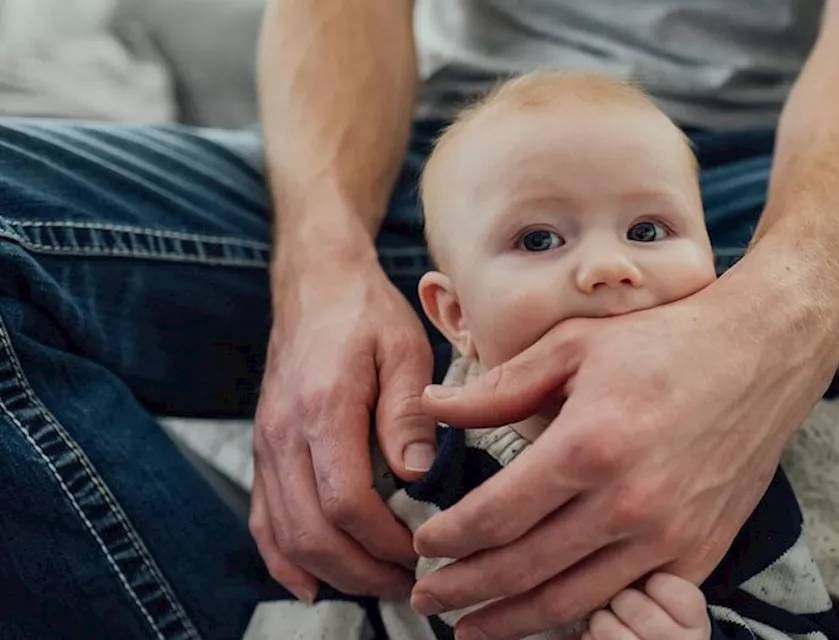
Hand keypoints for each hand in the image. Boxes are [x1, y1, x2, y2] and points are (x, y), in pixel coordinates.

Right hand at [250, 245, 436, 601]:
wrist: (314, 284)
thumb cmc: (365, 314)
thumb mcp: (405, 349)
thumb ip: (409, 414)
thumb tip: (418, 477)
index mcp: (322, 409)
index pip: (345, 502)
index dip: (385, 540)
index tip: (424, 548)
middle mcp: (282, 435)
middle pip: (311, 533)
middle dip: (363, 571)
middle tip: (411, 582)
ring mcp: (266, 447)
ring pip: (284, 537)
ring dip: (332, 573)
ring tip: (381, 585)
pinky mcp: (263, 453)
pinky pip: (263, 521)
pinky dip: (285, 560)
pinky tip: (314, 584)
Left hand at [410, 253, 838, 638]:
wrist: (763, 357)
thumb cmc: (668, 343)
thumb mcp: (575, 346)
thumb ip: (500, 387)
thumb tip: (432, 410)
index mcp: (588, 445)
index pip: (496, 515)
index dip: (450, 538)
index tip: (426, 542)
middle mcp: (627, 502)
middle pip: (524, 568)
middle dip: (465, 590)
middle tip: (427, 599)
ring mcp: (667, 535)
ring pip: (572, 600)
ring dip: (514, 619)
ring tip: (474, 627)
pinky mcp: (699, 552)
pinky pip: (631, 601)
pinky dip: (586, 616)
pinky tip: (552, 615)